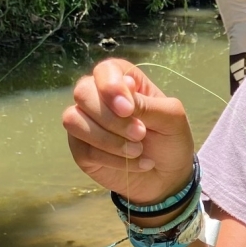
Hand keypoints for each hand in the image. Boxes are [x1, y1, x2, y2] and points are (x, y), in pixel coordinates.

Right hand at [62, 58, 194, 203]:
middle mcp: (99, 97)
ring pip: (74, 120)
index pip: (105, 70)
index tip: (128, 109)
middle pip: (82, 93)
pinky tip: (136, 163)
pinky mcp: (81, 149)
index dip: (111, 87)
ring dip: (108, 139)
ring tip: (137, 150)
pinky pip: (83, 149)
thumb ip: (146, 104)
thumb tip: (120, 100)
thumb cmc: (170, 139)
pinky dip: (112, 159)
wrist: (168, 176)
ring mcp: (86, 123)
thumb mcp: (171, 117)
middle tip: (140, 134)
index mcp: (123, 81)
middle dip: (110, 118)